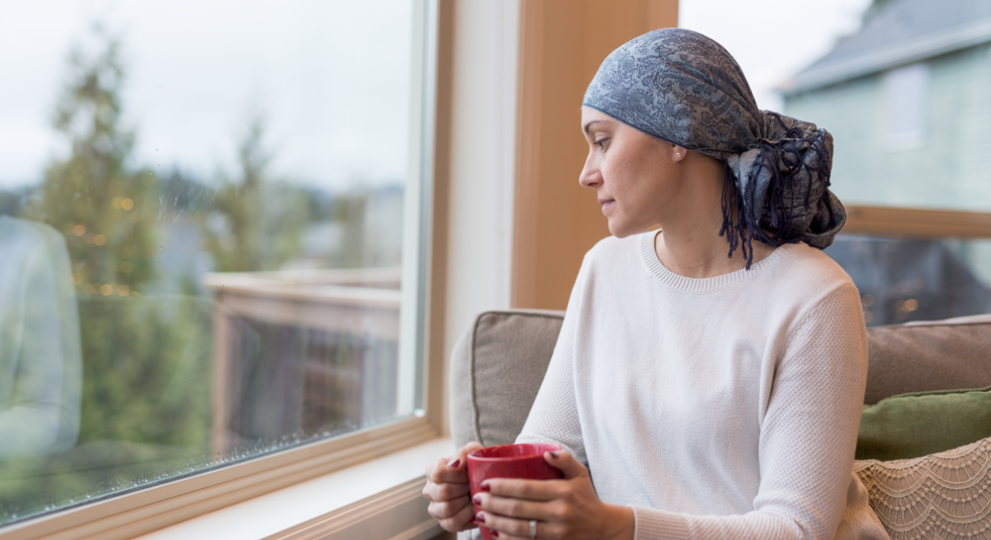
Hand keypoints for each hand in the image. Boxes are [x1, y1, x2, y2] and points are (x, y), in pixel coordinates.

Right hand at [423, 441, 483, 531]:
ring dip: (465, 502)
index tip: (467, 473)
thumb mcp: (473, 452)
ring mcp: (435, 508)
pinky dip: (466, 516)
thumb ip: (464, 452)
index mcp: (432, 471)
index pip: (437, 473)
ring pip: (446, 508)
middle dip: (463, 488)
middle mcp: (429, 490)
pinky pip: (452, 523)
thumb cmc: (475, 466)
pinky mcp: (444, 522)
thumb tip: (456, 464)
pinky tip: (473, 508)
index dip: (456, 474)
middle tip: (472, 485)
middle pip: (443, 492)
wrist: (483, 484)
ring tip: (472, 496)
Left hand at [472, 450, 633, 539]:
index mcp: (563, 491)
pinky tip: (494, 533)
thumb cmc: (587, 498)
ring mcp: (556, 532)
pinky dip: (507, 539)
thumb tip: (546, 453)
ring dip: (496, 522)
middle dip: (493, 504)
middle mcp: (559, 512)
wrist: (604, 529)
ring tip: (480, 515)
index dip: (502, 486)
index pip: (526, 488)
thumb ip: (565, 460)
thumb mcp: (580, 474)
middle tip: (477, 498)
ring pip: (519, 528)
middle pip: (518, 508)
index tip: (485, 483)